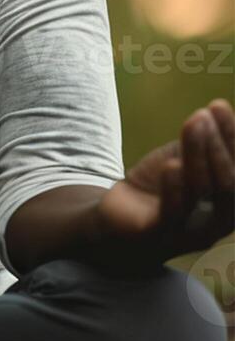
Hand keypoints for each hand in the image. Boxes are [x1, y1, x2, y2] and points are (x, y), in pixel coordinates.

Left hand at [95, 98, 234, 266]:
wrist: (117, 219)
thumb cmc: (159, 189)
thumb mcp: (182, 161)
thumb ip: (202, 144)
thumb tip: (219, 108)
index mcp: (229, 204)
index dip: (232, 138)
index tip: (219, 105)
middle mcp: (218, 222)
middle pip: (228, 183)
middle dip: (220, 146)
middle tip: (204, 115)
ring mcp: (191, 232)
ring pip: (200, 191)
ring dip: (197, 154)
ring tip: (193, 124)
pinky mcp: (160, 236)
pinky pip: (172, 213)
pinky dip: (175, 189)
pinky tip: (172, 165)